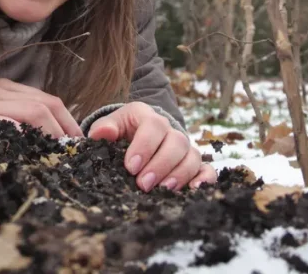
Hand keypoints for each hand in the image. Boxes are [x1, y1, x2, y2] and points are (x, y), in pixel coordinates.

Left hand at [88, 102, 216, 191]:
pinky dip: (204, 179)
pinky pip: (206, 169)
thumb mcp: (110, 127)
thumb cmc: (119, 135)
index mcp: (148, 117)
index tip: (131, 167)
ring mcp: (184, 147)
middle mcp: (170, 129)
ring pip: (192, 156)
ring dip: (179, 174)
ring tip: (163, 190)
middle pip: (176, 142)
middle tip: (143, 184)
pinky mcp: (193, 163)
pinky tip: (193, 190)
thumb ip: (104, 129)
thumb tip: (101, 133)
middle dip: (160, 165)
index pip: (153, 125)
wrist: (132, 141)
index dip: (144, 146)